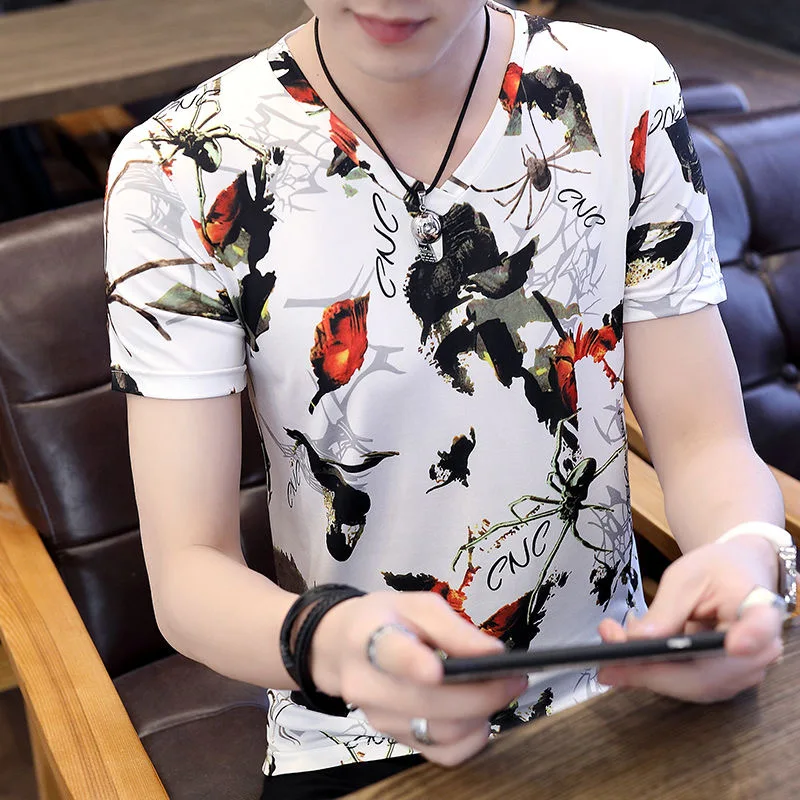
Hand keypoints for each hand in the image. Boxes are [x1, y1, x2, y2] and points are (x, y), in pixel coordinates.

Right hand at [310, 591, 526, 765]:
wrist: (343, 647)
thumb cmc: (386, 620)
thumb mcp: (416, 604)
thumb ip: (454, 627)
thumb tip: (494, 653)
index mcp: (368, 637)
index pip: (390, 654)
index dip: (413, 664)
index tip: (437, 670)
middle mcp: (367, 684)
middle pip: (428, 702)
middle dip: (481, 694)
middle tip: (515, 678)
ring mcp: (379, 718)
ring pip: (439, 732)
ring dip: (480, 715)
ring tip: (496, 690)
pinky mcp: (394, 739)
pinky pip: (442, 754)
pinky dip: (470, 739)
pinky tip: (478, 716)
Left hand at [597, 535, 783, 701]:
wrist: (733, 574)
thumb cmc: (714, 570)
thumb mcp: (685, 578)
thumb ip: (664, 611)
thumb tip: (637, 642)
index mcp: (759, 609)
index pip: (761, 626)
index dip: (751, 638)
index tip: (736, 645)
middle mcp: (759, 649)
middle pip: (708, 675)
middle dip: (651, 669)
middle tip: (608, 654)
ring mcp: (742, 671)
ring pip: (692, 685)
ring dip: (644, 672)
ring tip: (608, 646)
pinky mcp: (722, 680)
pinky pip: (685, 683)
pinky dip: (651, 671)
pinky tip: (623, 654)